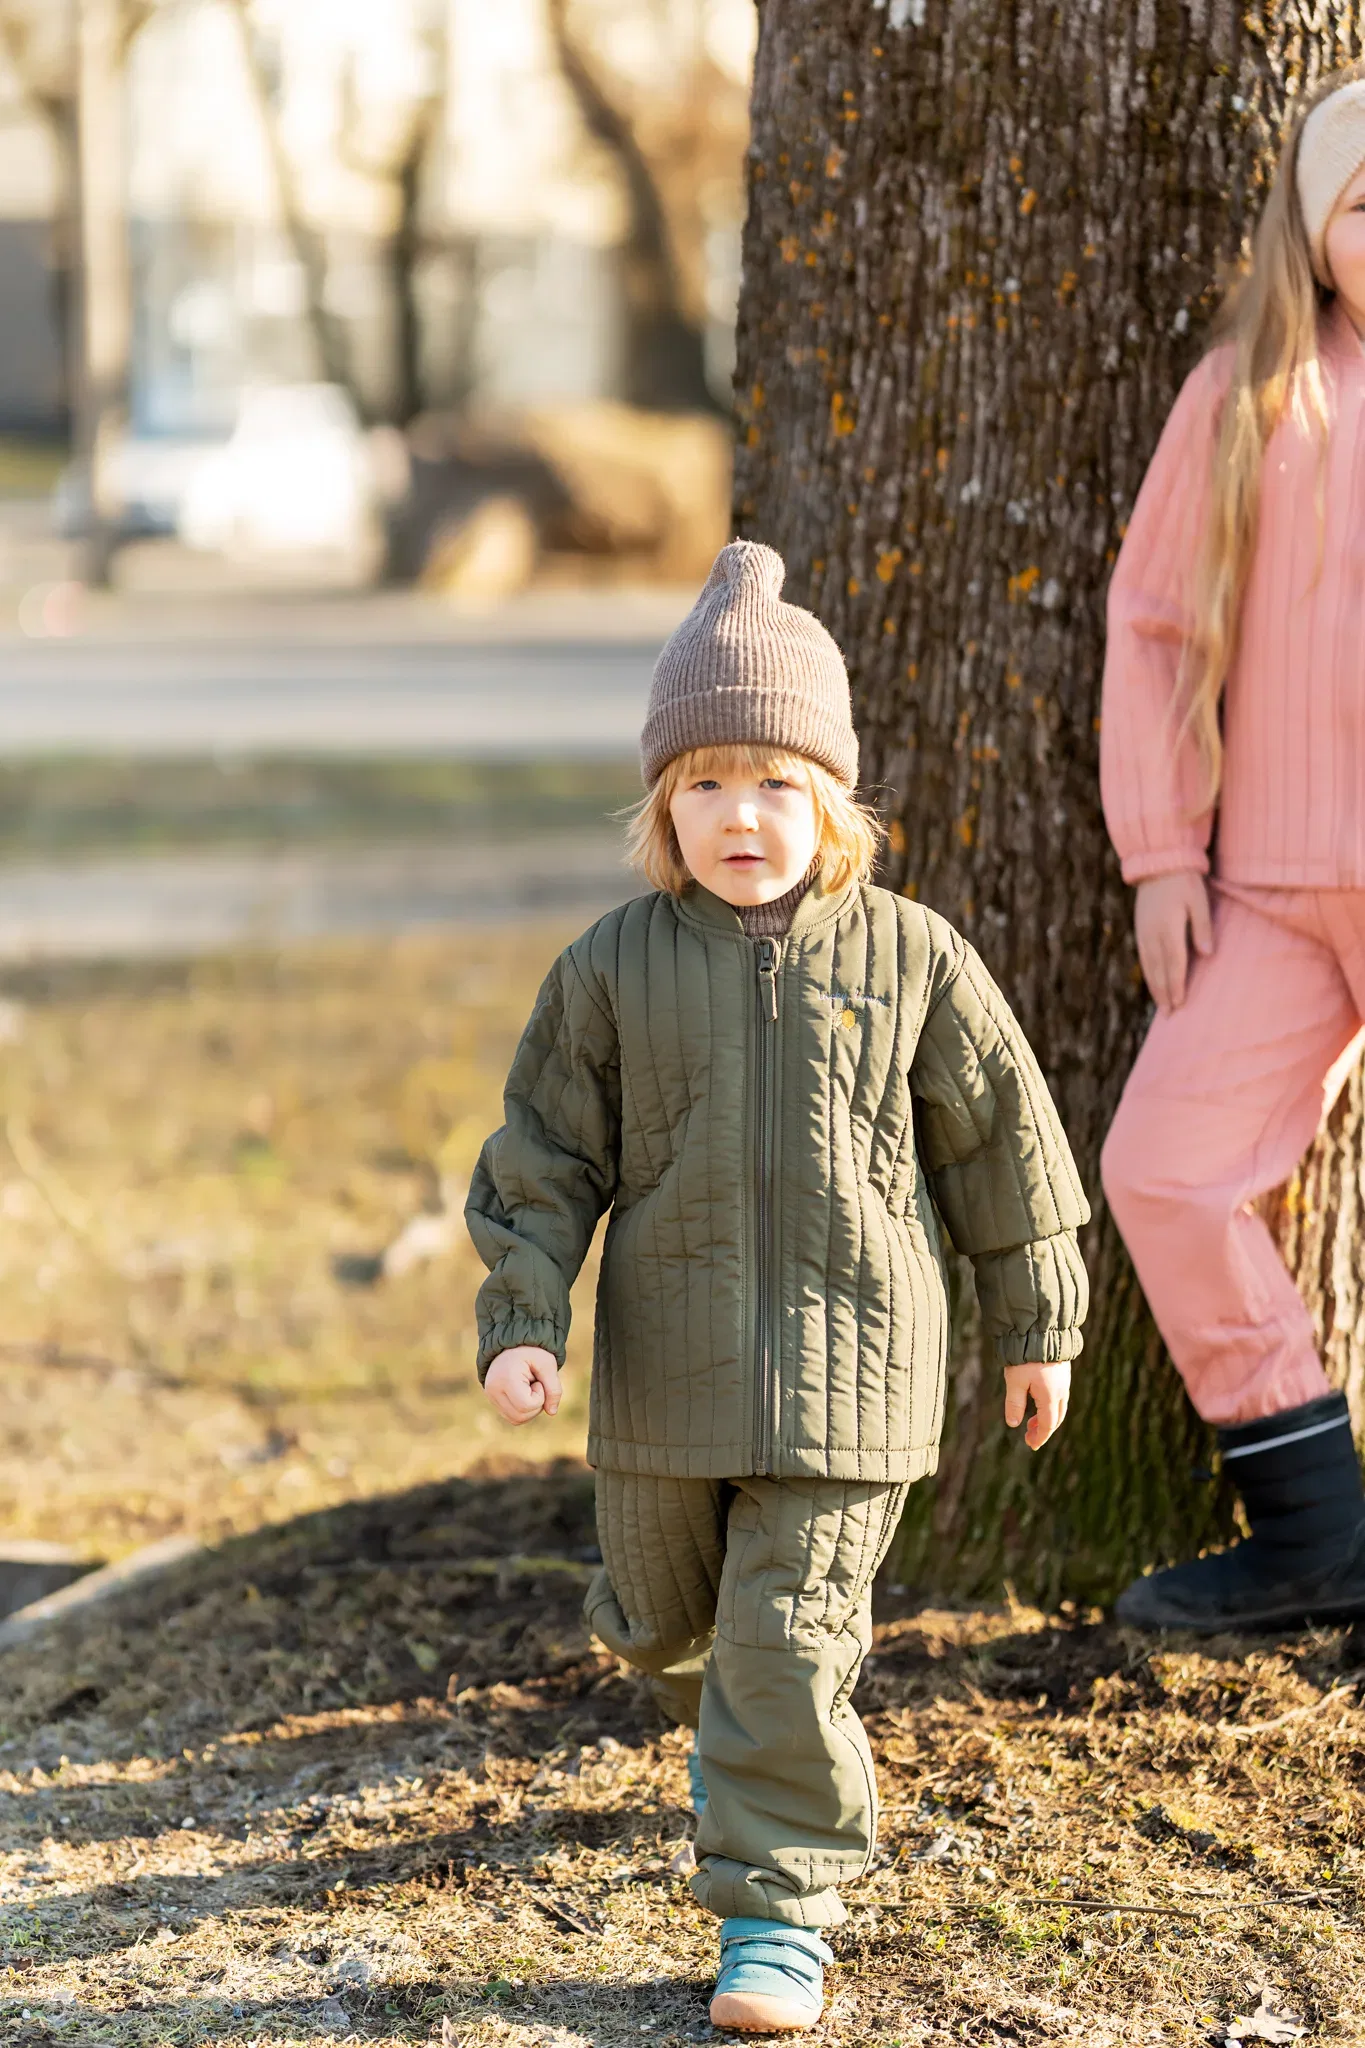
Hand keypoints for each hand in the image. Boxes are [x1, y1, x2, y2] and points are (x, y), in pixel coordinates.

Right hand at [484, 1345, 561, 1424]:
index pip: (526, 1406)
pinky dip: (523, 1410)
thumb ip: (553, 1388)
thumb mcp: (548, 1364)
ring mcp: (490, 1396)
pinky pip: (512, 1417)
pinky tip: (524, 1392)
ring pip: (516, 1420)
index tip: (538, 1380)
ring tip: (529, 1387)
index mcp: (505, 1378)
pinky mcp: (492, 1400)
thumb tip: (552, 1412)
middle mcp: (493, 1389)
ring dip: (530, 1409)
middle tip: (535, 1384)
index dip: (540, 1397)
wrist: (513, 1342)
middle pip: (521, 1416)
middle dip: (536, 1404)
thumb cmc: (532, 1350)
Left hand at [1004, 1362, 1070, 1450]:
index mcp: (1051, 1397)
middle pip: (1056, 1418)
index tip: (1031, 1445)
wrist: (1042, 1331)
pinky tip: (1037, 1402)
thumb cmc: (1026, 1356)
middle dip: (1043, 1430)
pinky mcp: (1062, 1372)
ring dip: (1046, 1418)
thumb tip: (1014, 1424)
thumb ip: (1014, 1404)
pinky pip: (1059, 1396)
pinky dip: (1049, 1406)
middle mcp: (1061, 1391)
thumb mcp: (1015, 1381)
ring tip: (1030, 1422)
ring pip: (1059, 1407)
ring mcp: (1064, 1381)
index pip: (1048, 1424)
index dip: (1040, 1437)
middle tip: (1029, 1437)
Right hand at [1134, 871, 1212, 1014]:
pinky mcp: (1140, 928)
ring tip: (1161, 1004)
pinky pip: (1143, 957)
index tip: (1180, 1004)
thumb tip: (1207, 955)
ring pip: (1148, 966)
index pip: (1174, 963)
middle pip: (1159, 970)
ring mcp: (1143, 932)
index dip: (1177, 985)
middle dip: (1165, 993)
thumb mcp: (1199, 901)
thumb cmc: (1184, 881)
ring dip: (1155, 986)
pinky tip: (1152, 981)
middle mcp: (1152, 934)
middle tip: (1169, 1014)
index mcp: (1168, 928)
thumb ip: (1202, 928)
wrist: (1158, 863)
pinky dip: (1148, 972)